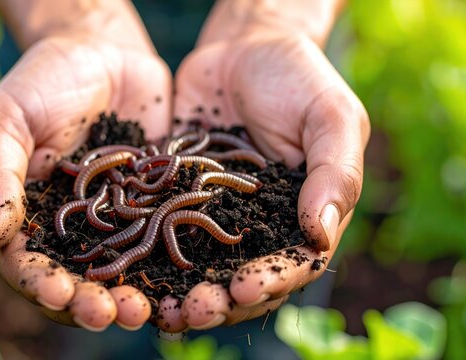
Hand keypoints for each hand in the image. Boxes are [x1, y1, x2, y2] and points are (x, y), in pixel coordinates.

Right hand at [0, 24, 171, 329]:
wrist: (102, 49)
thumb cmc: (43, 79)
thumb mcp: (8, 118)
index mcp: (31, 213)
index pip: (30, 262)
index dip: (41, 282)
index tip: (58, 292)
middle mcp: (75, 225)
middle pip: (80, 278)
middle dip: (91, 301)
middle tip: (109, 315)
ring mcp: (118, 217)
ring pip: (124, 268)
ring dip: (132, 294)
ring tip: (145, 311)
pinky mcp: (155, 202)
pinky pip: (162, 237)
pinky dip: (169, 261)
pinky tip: (182, 276)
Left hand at [156, 1, 369, 330]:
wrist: (243, 47)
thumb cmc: (298, 78)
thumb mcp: (330, 117)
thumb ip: (332, 173)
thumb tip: (322, 233)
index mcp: (301, 215)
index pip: (290, 263)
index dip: (269, 282)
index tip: (245, 290)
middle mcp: (256, 224)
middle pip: (240, 276)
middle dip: (219, 300)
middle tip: (195, 310)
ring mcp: (213, 213)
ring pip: (198, 265)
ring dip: (181, 291)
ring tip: (163, 310)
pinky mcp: (176, 196)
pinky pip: (162, 229)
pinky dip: (149, 254)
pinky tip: (132, 271)